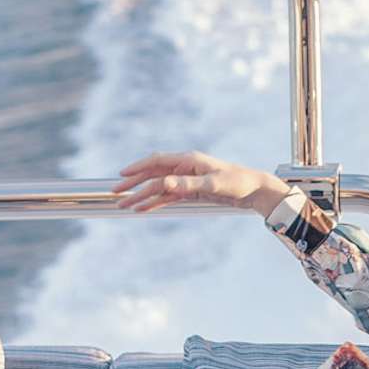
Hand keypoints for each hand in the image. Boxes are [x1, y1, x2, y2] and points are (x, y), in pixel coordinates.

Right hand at [113, 151, 287, 215]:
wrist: (253, 190)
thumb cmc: (237, 182)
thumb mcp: (213, 184)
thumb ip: (187, 184)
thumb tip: (165, 182)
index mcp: (188, 160)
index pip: (156, 161)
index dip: (138, 168)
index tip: (122, 175)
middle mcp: (184, 168)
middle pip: (152, 174)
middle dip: (133, 184)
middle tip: (115, 193)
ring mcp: (185, 180)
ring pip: (158, 187)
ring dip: (142, 196)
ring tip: (124, 206)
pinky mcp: (190, 192)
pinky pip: (168, 197)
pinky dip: (155, 203)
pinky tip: (143, 209)